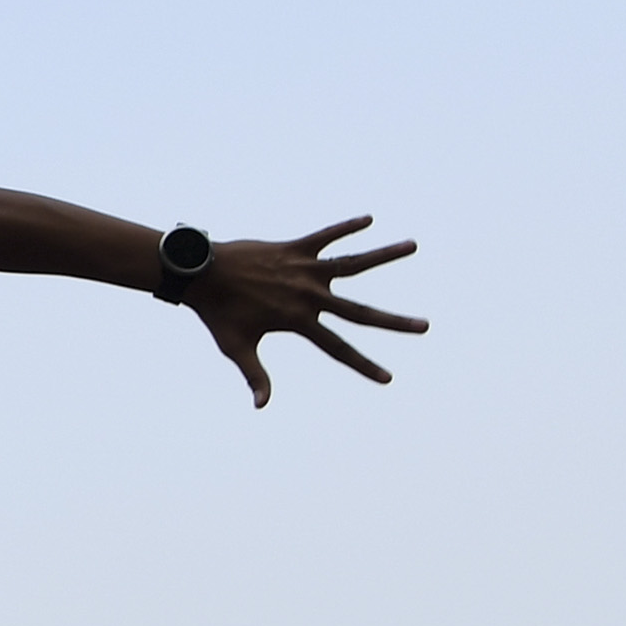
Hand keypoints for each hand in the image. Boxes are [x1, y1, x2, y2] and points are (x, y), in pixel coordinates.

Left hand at [187, 217, 423, 407]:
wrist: (200, 272)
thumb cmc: (218, 313)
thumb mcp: (236, 347)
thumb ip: (255, 375)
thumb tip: (262, 406)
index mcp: (298, 321)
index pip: (338, 349)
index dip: (364, 365)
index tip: (388, 378)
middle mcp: (309, 295)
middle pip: (360, 311)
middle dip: (394, 323)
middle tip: (425, 327)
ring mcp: (304, 269)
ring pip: (354, 262)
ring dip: (385, 254)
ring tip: (413, 245)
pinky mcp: (296, 248)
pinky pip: (327, 235)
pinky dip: (346, 226)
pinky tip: (368, 219)